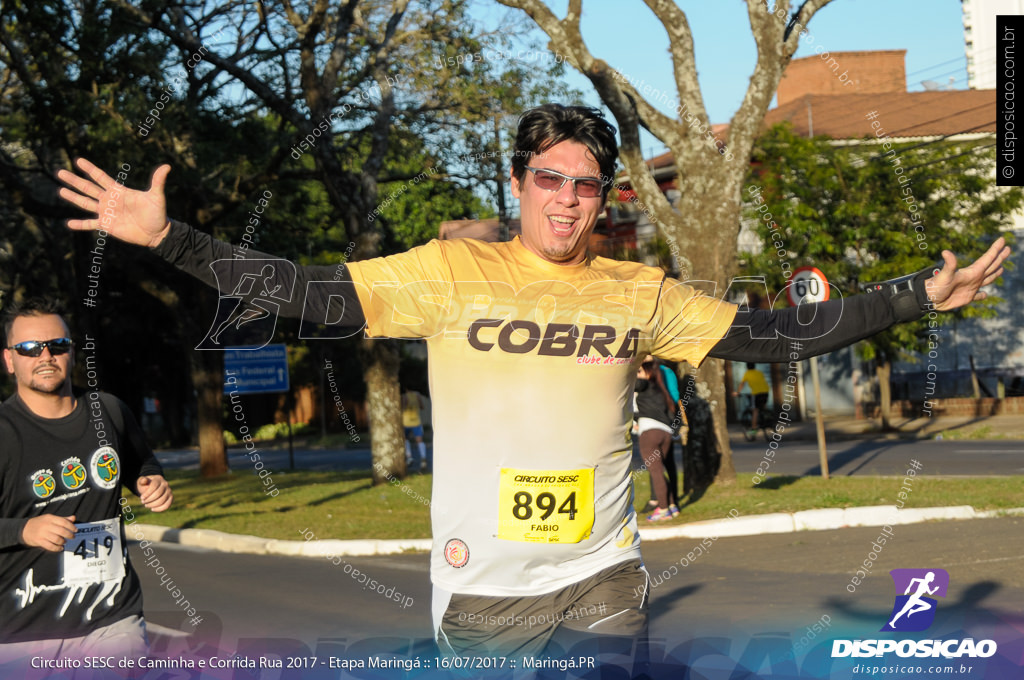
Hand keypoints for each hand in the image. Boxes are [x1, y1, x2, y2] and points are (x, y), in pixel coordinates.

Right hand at [21, 514, 76, 551]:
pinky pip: (50, 546)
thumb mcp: (50, 518)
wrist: (24, 529)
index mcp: (50, 518)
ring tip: (64, 542)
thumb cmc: (40, 523)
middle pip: (62, 531)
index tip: (75, 530)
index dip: (71, 527)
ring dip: (63, 542)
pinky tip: (60, 548)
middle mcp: (46, 525)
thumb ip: (62, 519)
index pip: (64, 522)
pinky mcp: (39, 541)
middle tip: (72, 537)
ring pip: (57, 539)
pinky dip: (57, 548)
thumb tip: (73, 518)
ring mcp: (42, 534)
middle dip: (69, 535)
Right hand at [56, 159, 171, 247]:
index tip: (78, 160)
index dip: (90, 169)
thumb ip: (158, 181)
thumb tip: (168, 166)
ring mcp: (107, 212)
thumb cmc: (157, 214)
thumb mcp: (156, 197)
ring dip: (73, 198)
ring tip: (60, 191)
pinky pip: (90, 224)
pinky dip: (80, 224)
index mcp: (119, 191)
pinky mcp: (107, 225)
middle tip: (60, 172)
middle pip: (88, 188)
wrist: (157, 233)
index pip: (101, 177)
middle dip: (74, 181)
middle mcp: (110, 200)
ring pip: (86, 203)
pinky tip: (69, 223)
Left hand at [137, 475, 172, 511]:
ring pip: (162, 500)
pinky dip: (159, 509)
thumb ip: (142, 481)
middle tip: (143, 502)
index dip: (147, 493)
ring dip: (153, 505)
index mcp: (158, 479)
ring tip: (146, 505)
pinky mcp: (171, 498)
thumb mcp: (143, 482)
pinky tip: (152, 509)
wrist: (152, 488)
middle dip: (149, 499)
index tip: (141, 498)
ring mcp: (169, 491)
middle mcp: (166, 484)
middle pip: (158, 493)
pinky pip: (167, 505)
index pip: (154, 486)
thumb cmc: (146, 485)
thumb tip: (143, 481)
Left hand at [928, 237, 1011, 311]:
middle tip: (1008, 248)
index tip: (1002, 239)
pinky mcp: (967, 297)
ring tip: (1001, 268)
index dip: (995, 249)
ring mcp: (971, 287)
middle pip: (991, 266)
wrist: (929, 299)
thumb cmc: (936, 286)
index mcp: (972, 272)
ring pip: (988, 278)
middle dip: (1000, 257)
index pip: (987, 258)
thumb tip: (945, 251)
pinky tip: (985, 294)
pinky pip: (978, 296)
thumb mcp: (944, 275)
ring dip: (995, 273)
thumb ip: (949, 264)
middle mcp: (974, 277)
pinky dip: (982, 295)